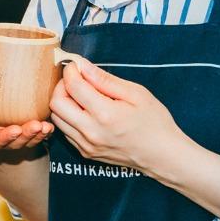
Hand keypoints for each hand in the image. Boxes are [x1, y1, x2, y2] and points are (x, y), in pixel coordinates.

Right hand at [0, 85, 53, 152]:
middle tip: (36, 126)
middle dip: (25, 136)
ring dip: (37, 135)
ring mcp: (13, 138)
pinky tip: (50, 126)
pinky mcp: (26, 134)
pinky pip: (37, 137)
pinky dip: (45, 133)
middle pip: (13, 143)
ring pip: (26, 141)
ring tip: (45, 126)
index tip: (15, 129)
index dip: (4, 137)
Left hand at [48, 58, 181, 171]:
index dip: (71, 71)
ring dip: (63, 102)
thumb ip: (105, 79)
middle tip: (76, 79)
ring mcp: (87, 145)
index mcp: (105, 114)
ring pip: (57, 119)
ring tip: (80, 95)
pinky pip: (66, 131)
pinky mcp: (86, 153)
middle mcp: (91, 132)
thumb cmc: (154, 122)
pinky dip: (69, 117)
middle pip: (56, 104)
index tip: (77, 65)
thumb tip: (82, 66)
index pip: (73, 87)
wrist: (163, 155)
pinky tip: (85, 111)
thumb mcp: (136, 93)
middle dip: (62, 86)